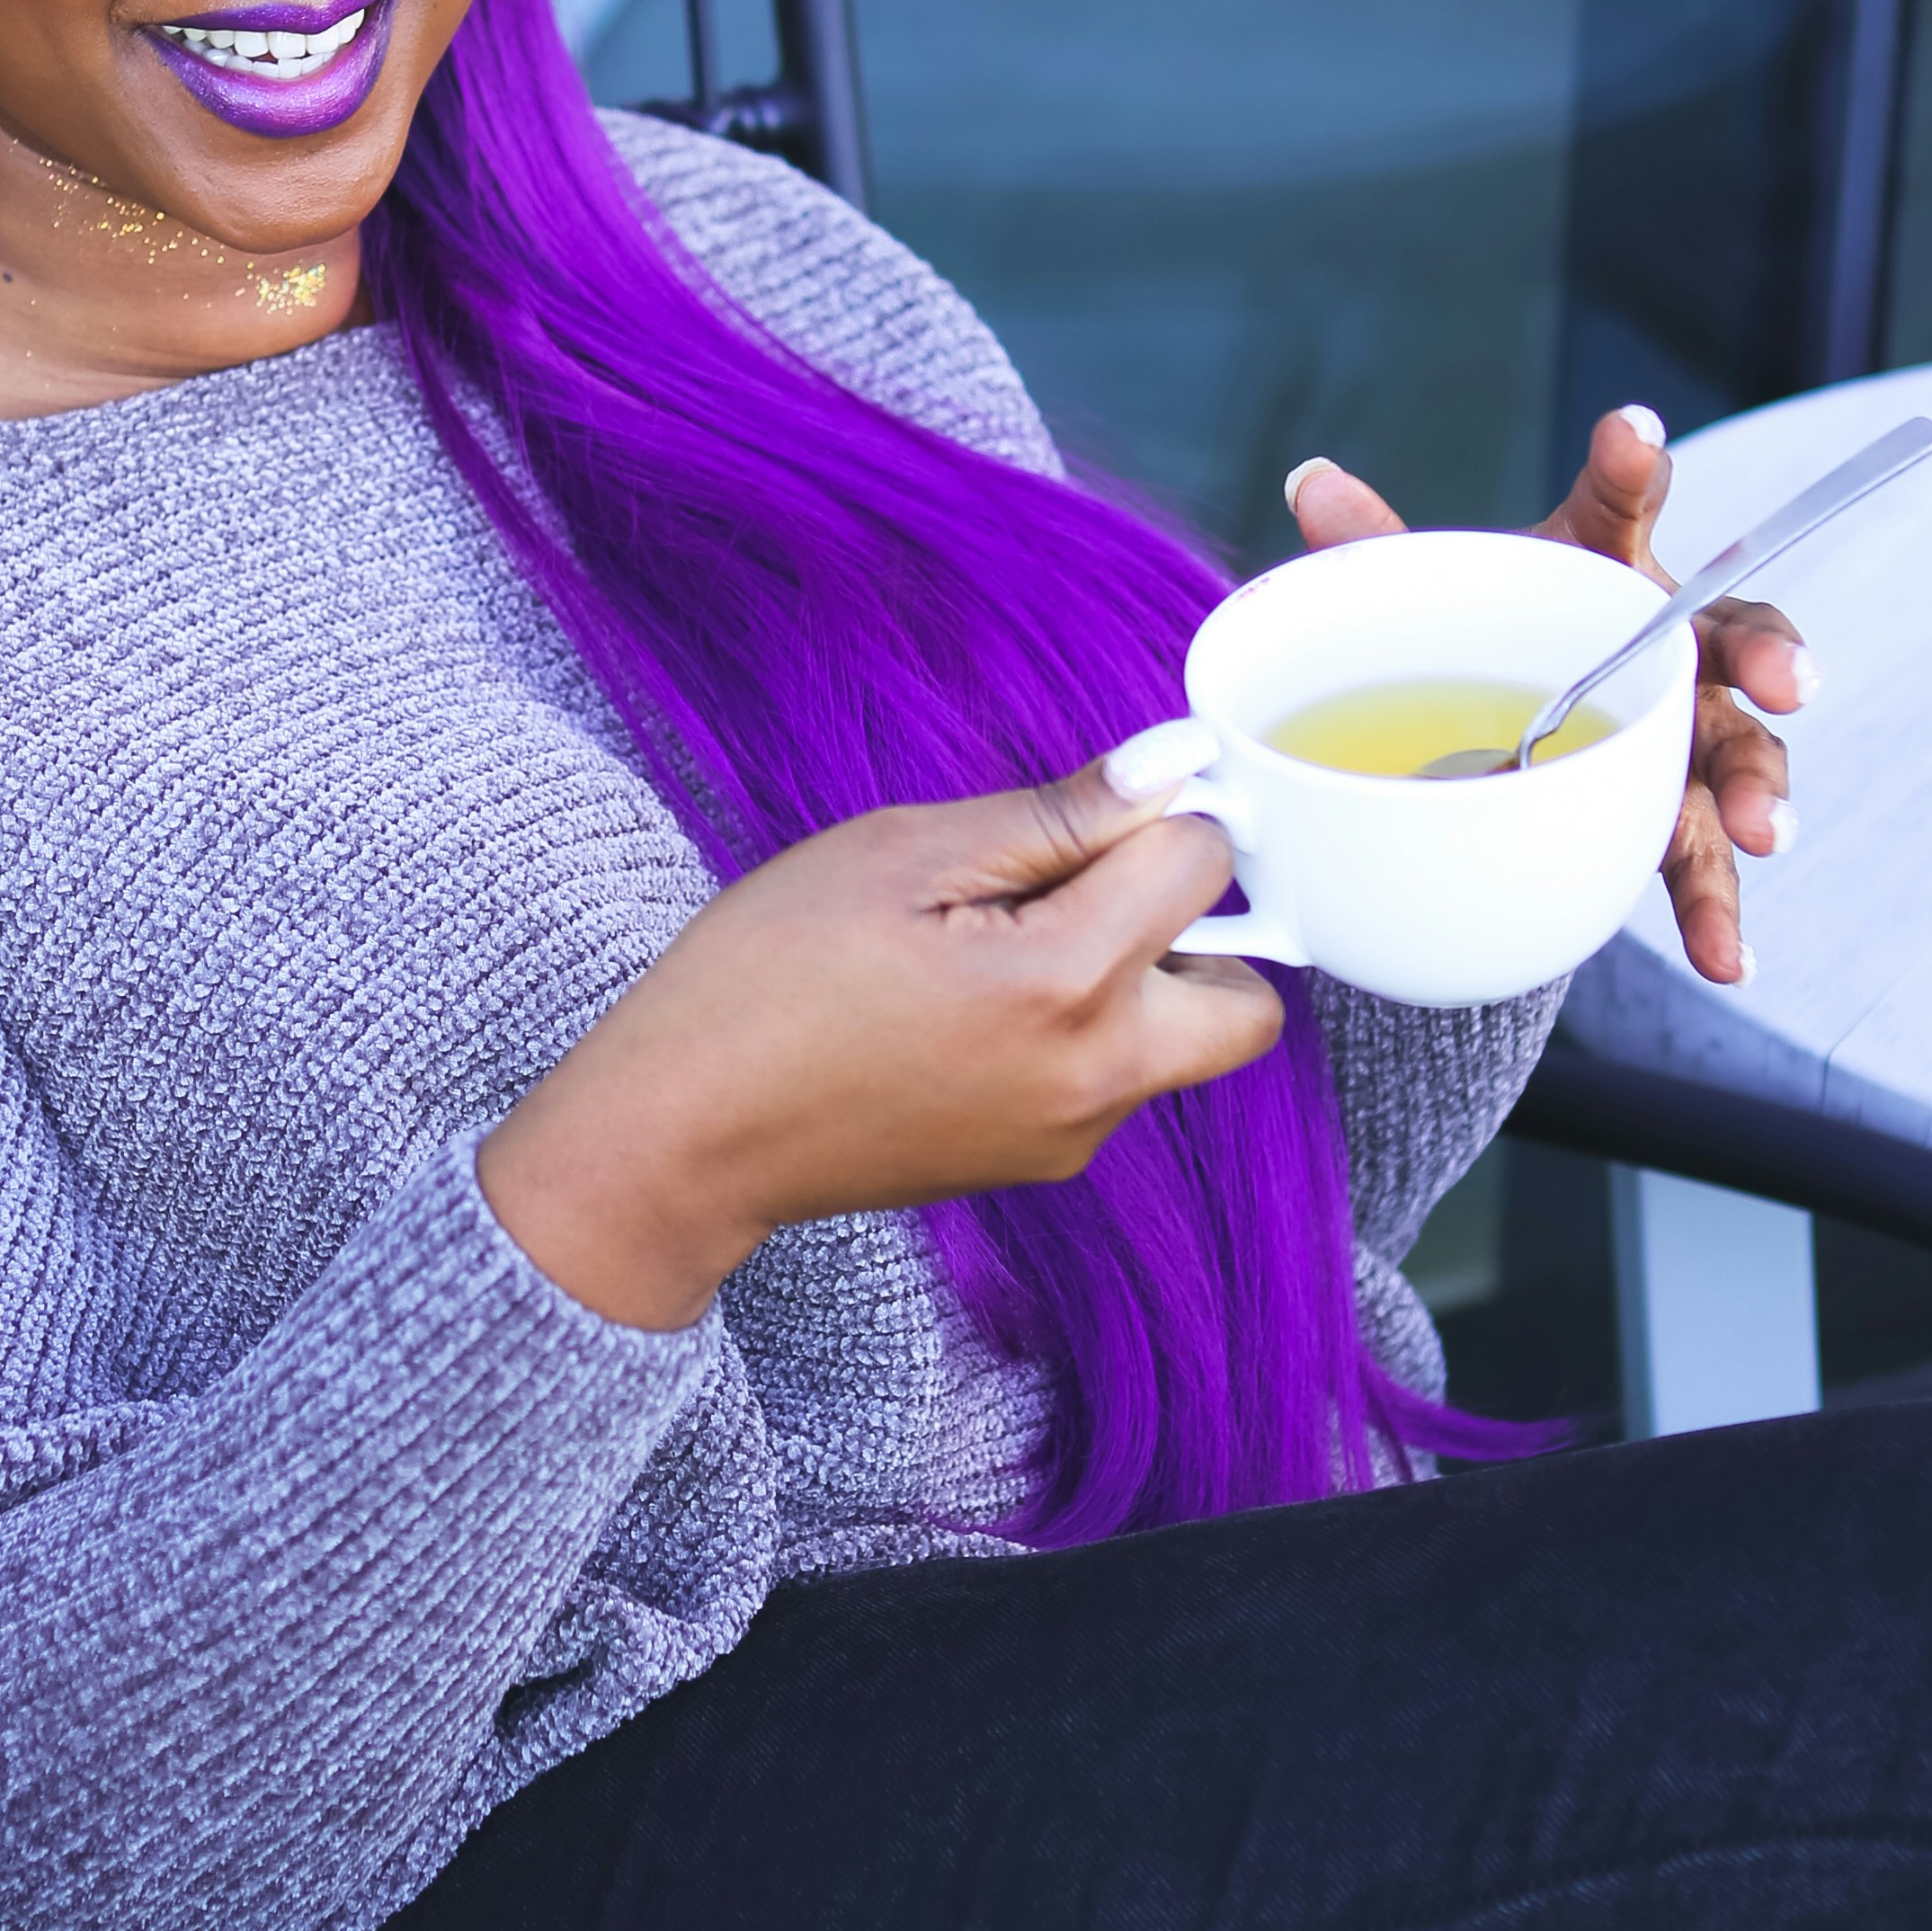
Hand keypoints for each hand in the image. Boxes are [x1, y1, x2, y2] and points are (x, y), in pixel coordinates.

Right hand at [478, 767, 1281, 1329]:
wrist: (683, 1133)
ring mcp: (1072, 1135)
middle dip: (1197, 929)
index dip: (1152, 812)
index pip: (1200, 863)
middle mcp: (1096, 1077)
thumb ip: (1054, 815)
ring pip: (1180, 1043)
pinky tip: (972, 1008)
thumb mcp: (901, 854)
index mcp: (1067, 983)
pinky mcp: (1039, 1164)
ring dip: (1136, 983)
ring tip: (1003, 948)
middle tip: (1087, 889)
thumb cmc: (763, 977)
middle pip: (1248, 995)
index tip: (1092, 809)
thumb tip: (1172, 766)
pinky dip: (1080, 1035)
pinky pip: (1113, 1083)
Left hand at [1284, 402, 1812, 989]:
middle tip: (1794, 681)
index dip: (1630, 466)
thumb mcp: (1430, 597)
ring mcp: (1680, 739)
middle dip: (1772, 657)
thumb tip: (1310, 483)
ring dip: (1760, 792)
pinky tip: (1729, 958)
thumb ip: (1380, 548)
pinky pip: (1701, 866)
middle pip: (1735, 639)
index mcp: (1605, 565)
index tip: (1632, 430)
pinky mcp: (1672, 823)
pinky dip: (1716, 915)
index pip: (1622, 505)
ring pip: (1739, 758)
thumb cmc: (1486, 638)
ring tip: (1764, 832)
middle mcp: (1667, 647)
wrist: (1499, 744)